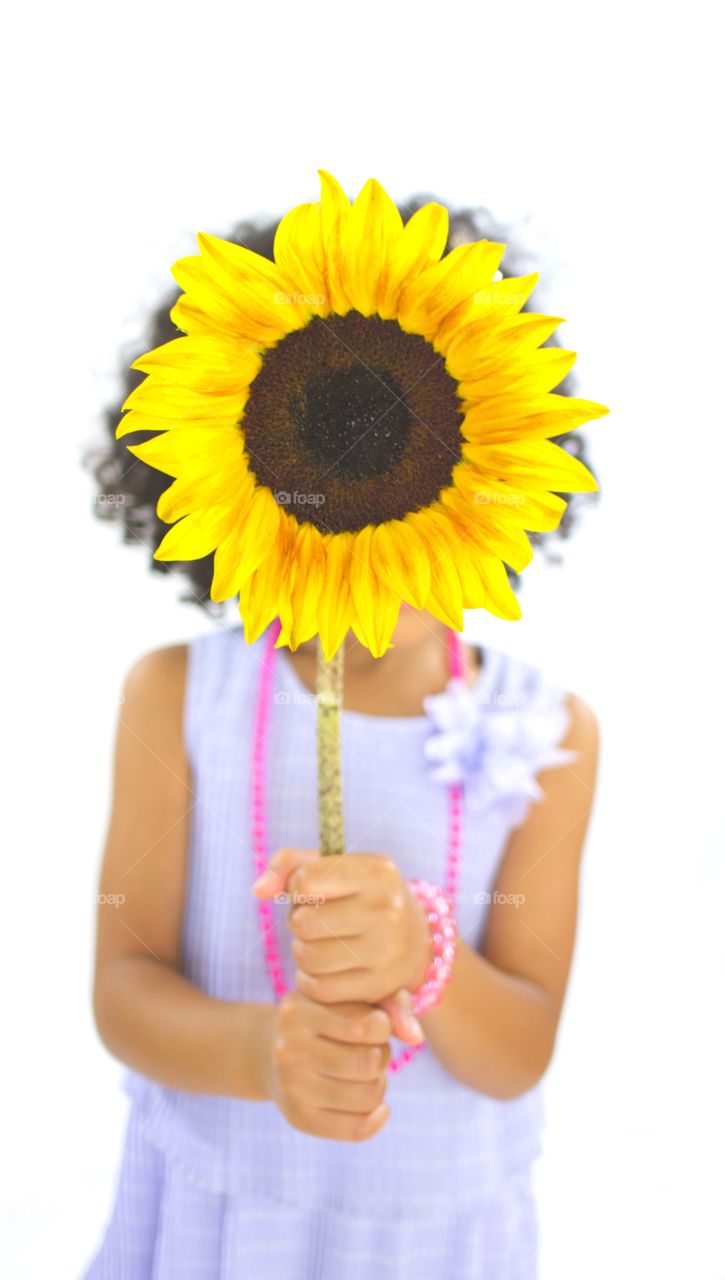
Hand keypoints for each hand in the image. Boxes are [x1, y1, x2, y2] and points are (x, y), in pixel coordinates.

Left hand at [253, 847, 431, 1040]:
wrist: (413, 940)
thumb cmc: (360, 896)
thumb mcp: (336, 868)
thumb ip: (291, 865)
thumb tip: (258, 890)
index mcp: (378, 872)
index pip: (306, 879)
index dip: (297, 886)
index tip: (311, 890)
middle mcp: (388, 909)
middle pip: (303, 922)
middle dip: (299, 921)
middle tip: (317, 920)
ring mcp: (387, 950)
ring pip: (308, 956)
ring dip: (302, 950)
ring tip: (320, 941)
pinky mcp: (379, 985)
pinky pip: (319, 987)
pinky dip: (310, 978)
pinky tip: (324, 967)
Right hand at [261, 988, 391, 1141]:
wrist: (269, 1051)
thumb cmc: (323, 1016)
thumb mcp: (346, 997)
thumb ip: (389, 1004)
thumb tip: (417, 1037)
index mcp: (298, 1012)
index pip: (368, 1026)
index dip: (384, 1027)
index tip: (375, 1025)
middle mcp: (288, 1050)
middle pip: (369, 1063)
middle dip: (381, 1055)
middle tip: (372, 1050)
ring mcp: (291, 1088)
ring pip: (368, 1096)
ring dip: (379, 1083)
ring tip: (367, 1072)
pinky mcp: (299, 1119)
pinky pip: (356, 1129)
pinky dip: (376, 1117)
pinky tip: (378, 1105)